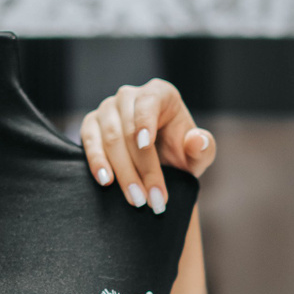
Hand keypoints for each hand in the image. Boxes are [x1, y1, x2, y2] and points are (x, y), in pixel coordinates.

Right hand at [79, 78, 216, 214]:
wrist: (160, 166)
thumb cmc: (180, 154)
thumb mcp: (199, 155)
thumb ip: (204, 147)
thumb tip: (196, 140)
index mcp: (160, 93)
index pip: (149, 102)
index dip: (145, 122)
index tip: (145, 145)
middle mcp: (130, 96)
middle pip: (129, 129)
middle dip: (141, 167)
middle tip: (150, 198)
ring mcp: (107, 109)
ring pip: (110, 138)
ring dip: (123, 172)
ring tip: (136, 199)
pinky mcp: (91, 125)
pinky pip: (89, 141)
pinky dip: (96, 162)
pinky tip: (106, 182)